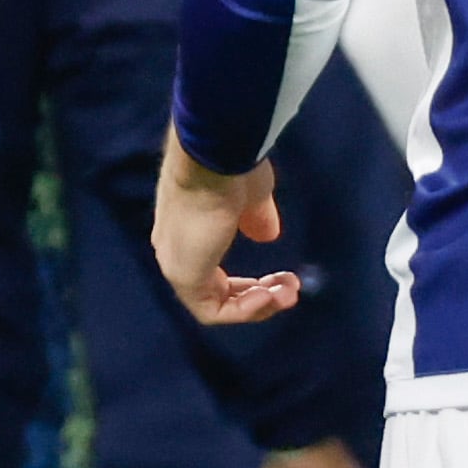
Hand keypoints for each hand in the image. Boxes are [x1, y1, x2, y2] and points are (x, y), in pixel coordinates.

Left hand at [155, 130, 303, 324]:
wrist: (215, 156)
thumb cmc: (232, 166)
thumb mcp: (251, 196)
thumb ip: (257, 217)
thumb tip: (267, 235)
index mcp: (189, 230)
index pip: (216, 273)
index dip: (252, 284)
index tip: (282, 277)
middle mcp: (177, 249)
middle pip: (217, 292)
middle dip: (259, 296)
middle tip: (291, 290)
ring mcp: (177, 263)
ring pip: (216, 303)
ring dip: (257, 306)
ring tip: (288, 295)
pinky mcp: (183, 274)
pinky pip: (212, 310)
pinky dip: (244, 310)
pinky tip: (268, 297)